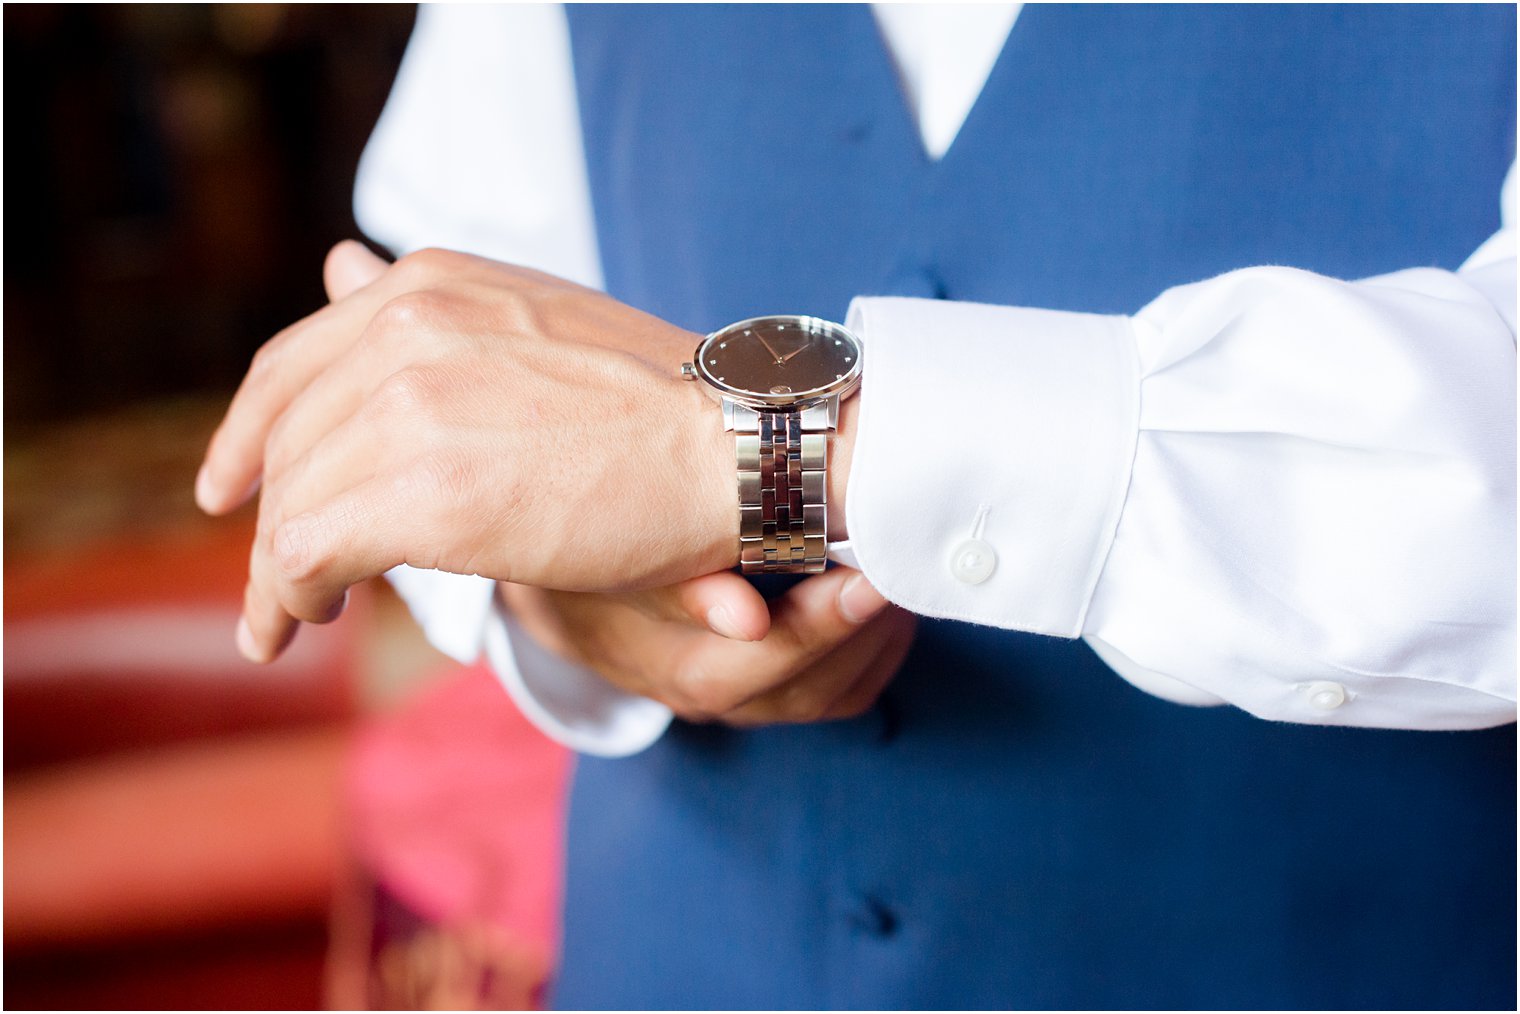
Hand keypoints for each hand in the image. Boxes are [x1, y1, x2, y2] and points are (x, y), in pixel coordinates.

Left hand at [197, 242, 764, 661]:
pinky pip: (307, 551)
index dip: (247, 432)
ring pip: (290, 502)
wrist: (737, 448)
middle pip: (287, 439)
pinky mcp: (422, 493)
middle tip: (273, 581)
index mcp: (432, 284)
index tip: (229, 489)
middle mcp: (406, 326)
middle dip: (267, 516)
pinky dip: (289, 594)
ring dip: (275, 571)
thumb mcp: (531, 324)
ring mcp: (410, 404)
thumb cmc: (661, 408)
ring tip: (283, 619)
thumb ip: (431, 312)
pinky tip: (306, 621)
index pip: (296, 361)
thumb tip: (339, 266)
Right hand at [502, 566, 916, 725]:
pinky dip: (870, 658)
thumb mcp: (614, 559)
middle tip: (902, 569)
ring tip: (902, 582)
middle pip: (808, 690)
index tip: (871, 575)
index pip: (764, 663)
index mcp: (673, 666)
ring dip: (876, 645)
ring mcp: (736, 701)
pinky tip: (886, 610)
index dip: (825, 625)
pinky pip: (831, 696)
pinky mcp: (757, 691)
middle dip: (865, 632)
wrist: (559, 586)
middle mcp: (709, 697)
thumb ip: (677, 585)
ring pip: (828, 699)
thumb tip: (746, 616)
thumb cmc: (590, 553)